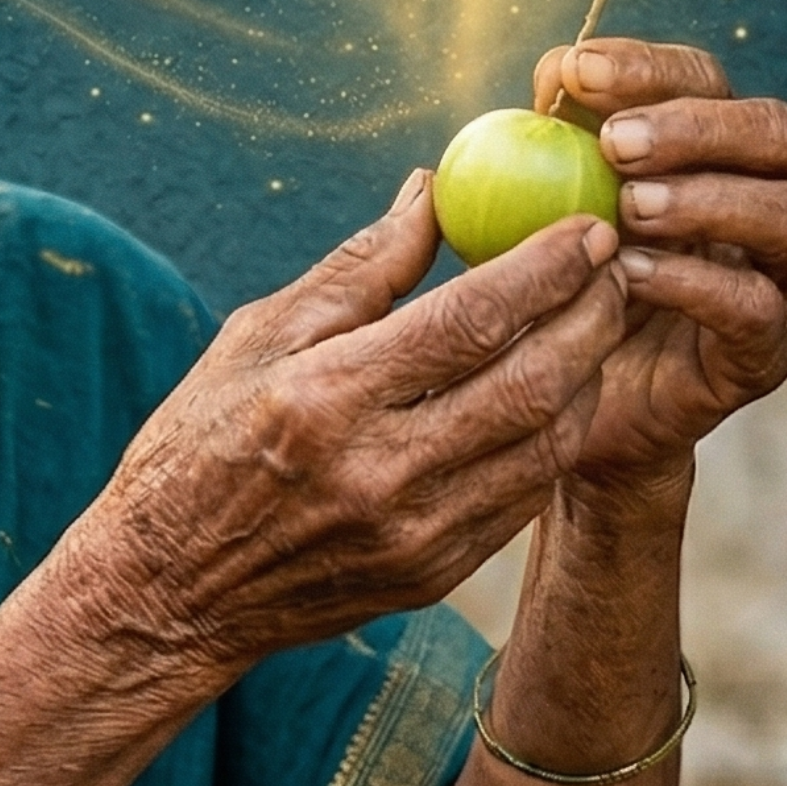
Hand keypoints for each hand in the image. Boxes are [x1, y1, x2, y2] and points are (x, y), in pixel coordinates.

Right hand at [73, 176, 629, 686]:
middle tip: (616, 266)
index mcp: (328, 397)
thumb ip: (358, 269)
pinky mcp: (433, 576)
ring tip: (597, 322)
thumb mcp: (256, 339)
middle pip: (534, 382)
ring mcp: (414, 534)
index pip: (472, 321)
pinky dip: (555, 435)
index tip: (589, 226)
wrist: (170, 593)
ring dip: (589, 375)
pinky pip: (525, 496)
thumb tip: (432, 192)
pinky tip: (557, 392)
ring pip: (548, 444)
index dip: (546, 269)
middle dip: (594, 315)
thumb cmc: (200, 444)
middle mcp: (380, 472)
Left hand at [533, 38, 786, 491]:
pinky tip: (629, 276)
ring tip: (630, 208)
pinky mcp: (767, 350)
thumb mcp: (541, 210)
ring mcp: (781, 277)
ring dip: (712, 200)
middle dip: (699, 127)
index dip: (651, 67)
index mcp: (715, 150)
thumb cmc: (554, 287)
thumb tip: (551, 77)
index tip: (577, 71)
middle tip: (614, 143)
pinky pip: (755, 307)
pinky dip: (695, 283)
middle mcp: (767, 200)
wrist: (565, 411)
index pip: (709, 81)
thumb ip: (551, 147)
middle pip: (779, 132)